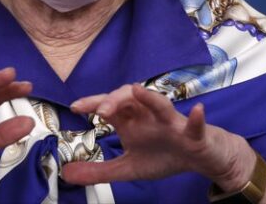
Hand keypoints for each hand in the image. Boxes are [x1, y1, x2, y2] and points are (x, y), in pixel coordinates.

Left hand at [61, 84, 254, 190]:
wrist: (199, 159)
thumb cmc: (164, 155)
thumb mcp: (127, 167)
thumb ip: (98, 170)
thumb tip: (66, 173)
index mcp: (132, 120)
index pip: (109, 106)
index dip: (93, 103)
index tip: (75, 107)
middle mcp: (149, 115)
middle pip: (130, 97)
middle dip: (115, 99)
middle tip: (100, 109)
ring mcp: (171, 122)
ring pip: (160, 103)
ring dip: (149, 98)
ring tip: (137, 92)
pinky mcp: (194, 133)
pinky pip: (196, 124)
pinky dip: (197, 118)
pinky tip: (197, 111)